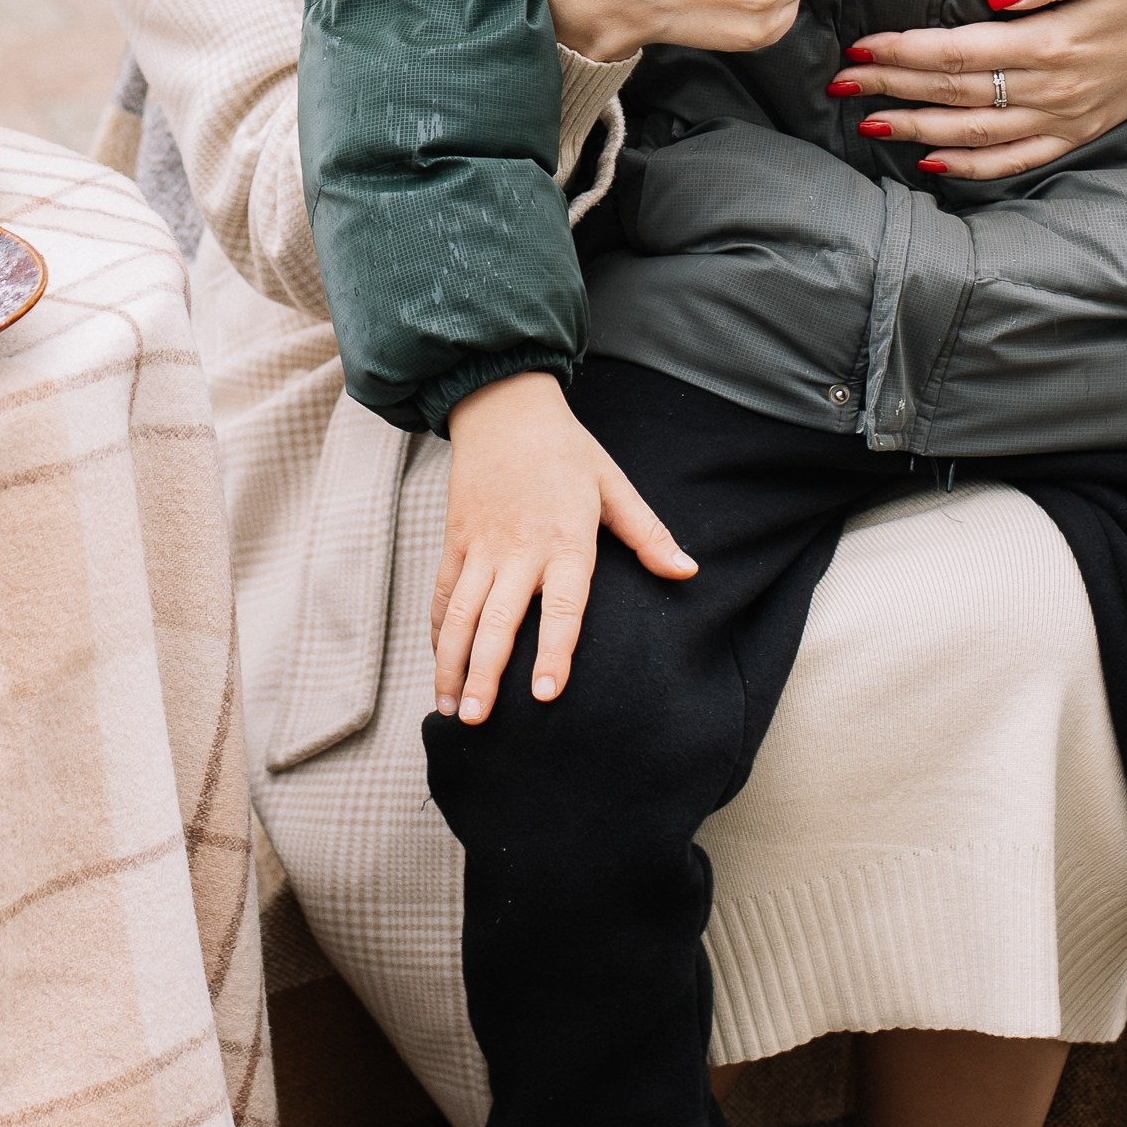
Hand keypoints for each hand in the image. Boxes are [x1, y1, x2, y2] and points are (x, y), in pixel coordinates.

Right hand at [434, 371, 695, 723]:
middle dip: (484, 674)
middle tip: (476, 721)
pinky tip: (440, 665)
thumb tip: (688, 571)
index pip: (561, 605)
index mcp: (564, 538)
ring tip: (449, 709)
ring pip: (459, 613)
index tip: (545, 695)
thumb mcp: (612, 483)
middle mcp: (518, 548)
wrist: (503, 405)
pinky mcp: (456, 539)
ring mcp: (480, 545)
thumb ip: (648, 532)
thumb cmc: (566, 449)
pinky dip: (439, 632)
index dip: (554, 650)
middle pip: (497, 620)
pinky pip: (442, 593)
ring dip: (451, 663)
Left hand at [833, 0, 1126, 178]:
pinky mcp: (1074, 134)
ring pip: (972, 132)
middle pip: (952, 91)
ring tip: (867, 118)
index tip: (861, 44)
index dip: (903, 50)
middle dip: (890, 85)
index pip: (956, 51)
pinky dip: (968, 165)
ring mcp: (1062, 119)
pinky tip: (930, 160)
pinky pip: (1013, 161)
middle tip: (839, 80)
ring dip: (915, 126)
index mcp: (1050, 43)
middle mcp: (1051, 89)